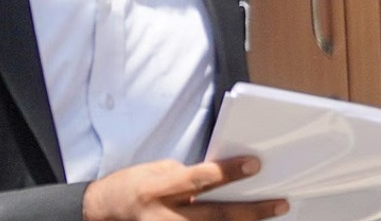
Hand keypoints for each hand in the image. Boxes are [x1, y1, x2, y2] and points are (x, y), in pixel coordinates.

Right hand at [82, 156, 289, 220]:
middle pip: (215, 215)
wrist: (101, 214)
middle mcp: (163, 215)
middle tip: (279, 203)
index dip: (228, 172)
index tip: (255, 164)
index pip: (198, 179)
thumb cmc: (130, 187)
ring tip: (271, 216)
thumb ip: (186, 176)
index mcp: (157, 188)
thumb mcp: (154, 171)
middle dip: (250, 210)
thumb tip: (221, 178)